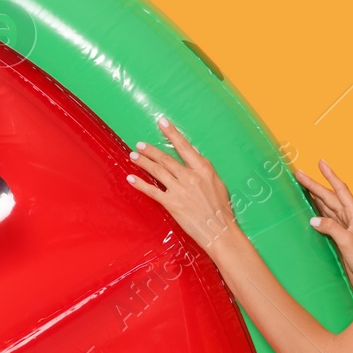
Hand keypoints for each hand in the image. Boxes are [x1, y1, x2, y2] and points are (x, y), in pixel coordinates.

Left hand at [125, 115, 238, 251]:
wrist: (219, 230)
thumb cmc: (221, 209)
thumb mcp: (218, 183)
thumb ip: (204, 169)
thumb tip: (193, 155)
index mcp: (203, 169)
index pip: (184, 147)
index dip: (172, 133)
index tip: (161, 122)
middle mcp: (190, 177)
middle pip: (166, 159)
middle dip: (151, 150)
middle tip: (139, 144)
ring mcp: (180, 190)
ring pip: (157, 171)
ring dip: (144, 163)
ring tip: (133, 156)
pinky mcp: (172, 204)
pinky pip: (152, 191)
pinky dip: (140, 184)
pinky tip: (131, 178)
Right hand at [296, 160, 352, 298]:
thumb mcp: (348, 243)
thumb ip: (331, 229)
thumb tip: (313, 218)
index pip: (340, 190)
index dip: (330, 176)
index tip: (321, 162)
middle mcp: (349, 217)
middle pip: (329, 197)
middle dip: (314, 184)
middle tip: (299, 173)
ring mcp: (343, 226)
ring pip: (326, 206)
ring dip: (314, 195)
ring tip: (301, 184)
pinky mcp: (338, 235)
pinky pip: (325, 218)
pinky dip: (316, 210)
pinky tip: (308, 206)